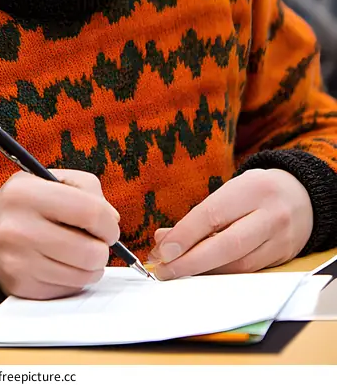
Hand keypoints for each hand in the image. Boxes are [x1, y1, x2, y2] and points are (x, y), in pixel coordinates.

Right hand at [0, 169, 119, 299]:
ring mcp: (17, 262)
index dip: (108, 223)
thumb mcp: (47, 179)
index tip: (109, 227)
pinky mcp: (21, 287)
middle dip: (103, 248)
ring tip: (81, 253)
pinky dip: (74, 279)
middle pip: (90, 251)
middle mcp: (17, 228)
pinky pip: (68, 289)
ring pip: (83, 275)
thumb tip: (111, 219)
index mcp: (24, 193)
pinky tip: (63, 265)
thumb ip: (86, 189)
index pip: (88, 212)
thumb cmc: (25, 205)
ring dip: (91, 266)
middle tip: (96, 242)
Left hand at [148, 169, 313, 279]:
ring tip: (177, 272)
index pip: (212, 215)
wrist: (303, 197)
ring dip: (203, 273)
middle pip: (227, 245)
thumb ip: (200, 214)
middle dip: (191, 262)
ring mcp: (279, 240)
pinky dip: (221, 275)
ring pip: (238, 265)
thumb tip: (164, 240)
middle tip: (164, 270)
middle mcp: (270, 215)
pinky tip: (202, 273)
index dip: (185, 236)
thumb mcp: (231, 190)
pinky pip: (248, 273)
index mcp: (252, 189)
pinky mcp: (282, 259)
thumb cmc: (257, 191)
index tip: (162, 250)